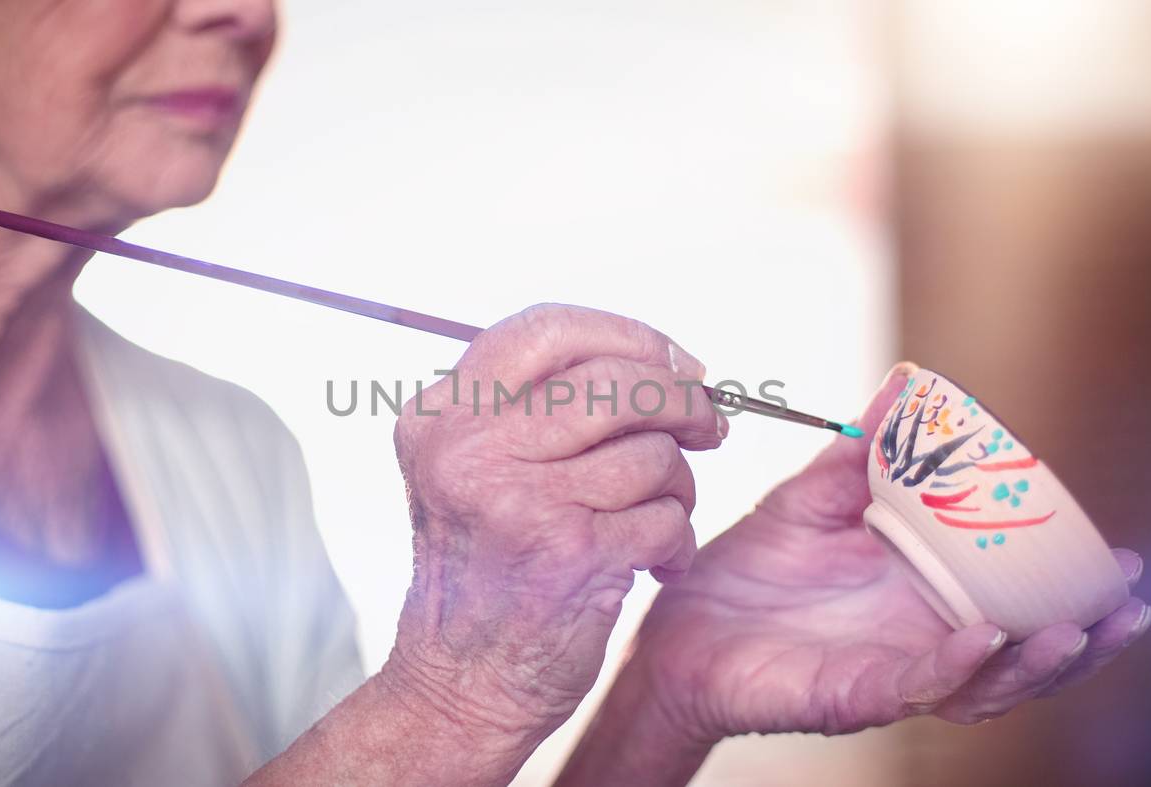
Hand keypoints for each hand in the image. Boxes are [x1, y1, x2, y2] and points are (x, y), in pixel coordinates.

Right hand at [379, 304, 727, 779]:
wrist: (461, 685)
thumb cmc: (485, 572)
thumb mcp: (469, 468)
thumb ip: (534, 406)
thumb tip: (657, 360)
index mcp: (443, 415)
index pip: (550, 330)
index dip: (630, 337)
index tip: (673, 364)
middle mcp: (471, 449)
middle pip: (618, 381)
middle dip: (682, 401)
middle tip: (708, 426)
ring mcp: (522, 499)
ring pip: (654, 451)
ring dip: (677, 487)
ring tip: (653, 518)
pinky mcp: (574, 552)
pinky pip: (667, 515)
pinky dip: (675, 541)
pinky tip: (652, 563)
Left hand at [556, 366, 1149, 785]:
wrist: (677, 624)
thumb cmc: (749, 571)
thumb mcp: (812, 500)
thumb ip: (862, 453)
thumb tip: (903, 385)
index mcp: (923, 593)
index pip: (1015, 598)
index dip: (1072, 587)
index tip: (1124, 557)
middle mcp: (920, 638)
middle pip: (1022, 650)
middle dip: (1083, 634)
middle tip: (1130, 603)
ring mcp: (892, 671)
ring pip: (984, 683)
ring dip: (1036, 662)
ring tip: (1076, 631)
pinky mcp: (852, 695)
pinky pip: (913, 686)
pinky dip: (953, 667)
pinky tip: (986, 642)